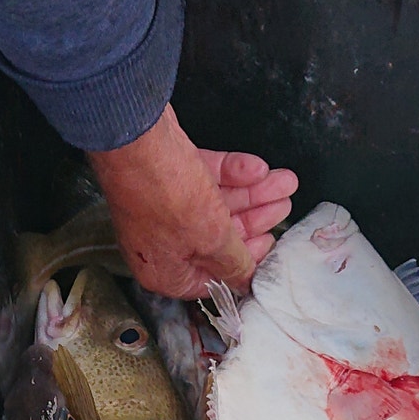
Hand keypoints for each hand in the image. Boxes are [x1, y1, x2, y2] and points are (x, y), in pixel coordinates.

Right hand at [88, 104, 297, 298]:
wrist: (135, 140)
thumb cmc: (164, 196)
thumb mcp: (212, 240)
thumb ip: (234, 262)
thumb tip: (245, 279)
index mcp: (165, 270)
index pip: (212, 277)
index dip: (243, 262)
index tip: (268, 244)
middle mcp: (163, 242)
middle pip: (219, 237)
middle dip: (256, 218)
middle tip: (283, 205)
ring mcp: (165, 206)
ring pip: (217, 204)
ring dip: (253, 193)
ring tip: (283, 181)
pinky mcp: (170, 174)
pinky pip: (208, 178)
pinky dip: (233, 173)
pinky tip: (256, 168)